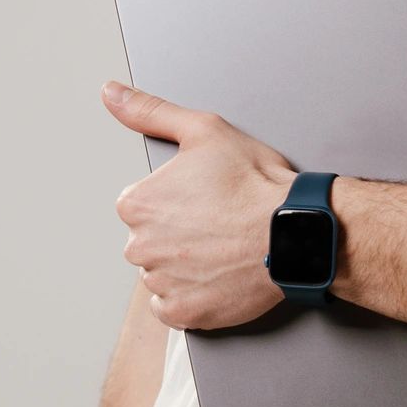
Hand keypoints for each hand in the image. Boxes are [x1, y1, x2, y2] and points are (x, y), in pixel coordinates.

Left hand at [102, 81, 294, 330]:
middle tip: (217, 223)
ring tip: (223, 248)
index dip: (175, 199)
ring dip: (185, 265)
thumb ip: (150, 112)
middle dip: (177, 234)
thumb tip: (111, 93)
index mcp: (138, 204)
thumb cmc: (255, 182)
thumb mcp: (203, 130)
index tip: (203, 198)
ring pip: (162, 273)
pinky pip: (172, 308)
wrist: (295, 230)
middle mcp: (141, 246)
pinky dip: (190, 296)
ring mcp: (162, 283)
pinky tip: (216, 275)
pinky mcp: (185, 313)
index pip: (141, 205)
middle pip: (150, 240)